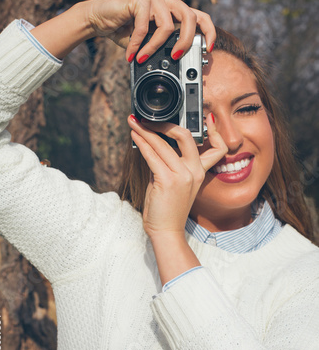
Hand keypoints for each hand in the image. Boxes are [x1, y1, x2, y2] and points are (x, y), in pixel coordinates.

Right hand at [87, 0, 215, 61]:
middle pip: (190, 17)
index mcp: (173, 7)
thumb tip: (179, 62)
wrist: (98, 20)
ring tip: (142, 58)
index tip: (209, 49)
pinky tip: (131, 54)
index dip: (209, 31)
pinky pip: (145, 27)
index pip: (200, 16)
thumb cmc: (124, 31)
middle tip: (176, 57)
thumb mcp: (149, 42)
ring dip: (154, 47)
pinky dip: (137, 44)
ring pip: (167, 25)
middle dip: (186, 42)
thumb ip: (164, 46)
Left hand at [128, 113, 227, 240]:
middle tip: (150, 119)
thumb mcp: (173, 182)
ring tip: (134, 123)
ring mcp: (182, 176)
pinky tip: (135, 136)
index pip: (216, 148)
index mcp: (200, 172)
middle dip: (166, 124)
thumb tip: (153, 145)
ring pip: (163, 144)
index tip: (205, 118)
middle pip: (186, 136)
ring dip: (146, 131)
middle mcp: (194, 172)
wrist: (166, 231)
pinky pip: (152, 156)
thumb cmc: (166, 209)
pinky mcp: (167, 181)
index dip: (214, 131)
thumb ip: (168, 164)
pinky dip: (142, 143)